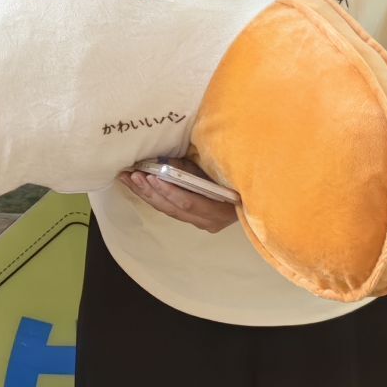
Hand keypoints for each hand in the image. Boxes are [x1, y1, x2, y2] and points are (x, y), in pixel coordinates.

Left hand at [118, 162, 237, 231]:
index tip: (151, 176)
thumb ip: (194, 171)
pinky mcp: (194, 220)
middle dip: (150, 192)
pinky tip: (140, 186)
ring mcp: (201, 223)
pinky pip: (170, 209)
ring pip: (168, 210)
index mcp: (219, 210)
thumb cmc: (239, 180)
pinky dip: (155, 197)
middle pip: (173, 209)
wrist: (257, 199)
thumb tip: (165, 163)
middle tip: (133, 176)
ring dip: (147, 194)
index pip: (188, 203)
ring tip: (129, 179)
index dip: (169, 190)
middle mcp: (208, 222)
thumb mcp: (219, 172)